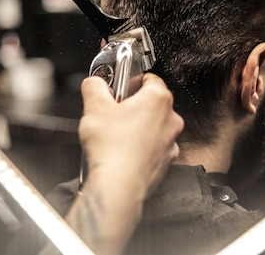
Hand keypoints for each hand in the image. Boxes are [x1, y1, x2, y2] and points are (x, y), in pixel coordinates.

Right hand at [78, 73, 183, 198]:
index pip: (149, 78)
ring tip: (115, 136)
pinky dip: (141, 148)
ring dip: (138, 128)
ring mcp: (171, 142)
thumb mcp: (94, 106)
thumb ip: (94, 86)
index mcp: (158, 98)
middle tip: (112, 113)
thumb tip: (94, 82)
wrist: (119, 186)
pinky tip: (123, 152)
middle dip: (132, 106)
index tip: (118, 88)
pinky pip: (153, 147)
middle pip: (151, 103)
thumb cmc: (112, 148)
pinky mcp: (166, 161)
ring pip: (153, 126)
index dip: (130, 81)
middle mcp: (171, 118)